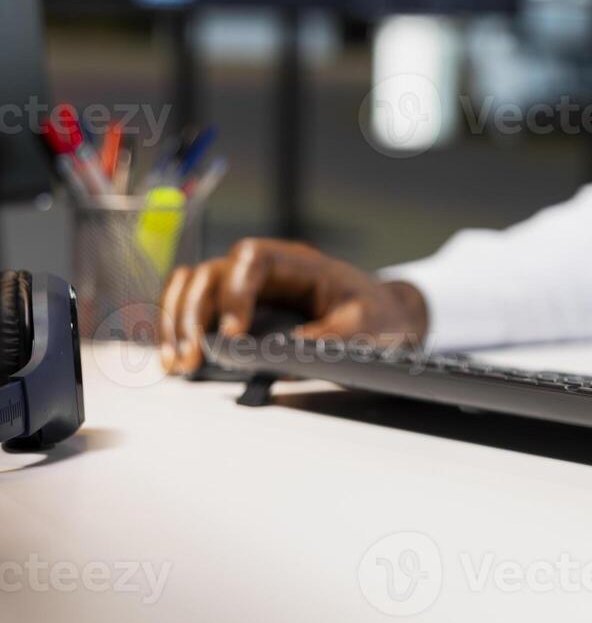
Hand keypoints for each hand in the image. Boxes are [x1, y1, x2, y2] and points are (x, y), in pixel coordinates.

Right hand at [159, 238, 428, 375]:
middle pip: (212, 273)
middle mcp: (268, 270)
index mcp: (300, 263)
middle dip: (194, 314)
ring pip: (194, 287)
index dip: (235, 293)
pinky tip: (174, 359)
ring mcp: (249, 288)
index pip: (252, 258)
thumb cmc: (378, 318)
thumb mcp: (366, 329)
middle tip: (192, 358)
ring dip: (177, 322)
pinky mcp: (238, 309)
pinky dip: (179, 329)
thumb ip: (329, 340)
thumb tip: (283, 356)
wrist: (386, 320)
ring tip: (176, 363)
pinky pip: (196, 307)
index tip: (234, 336)